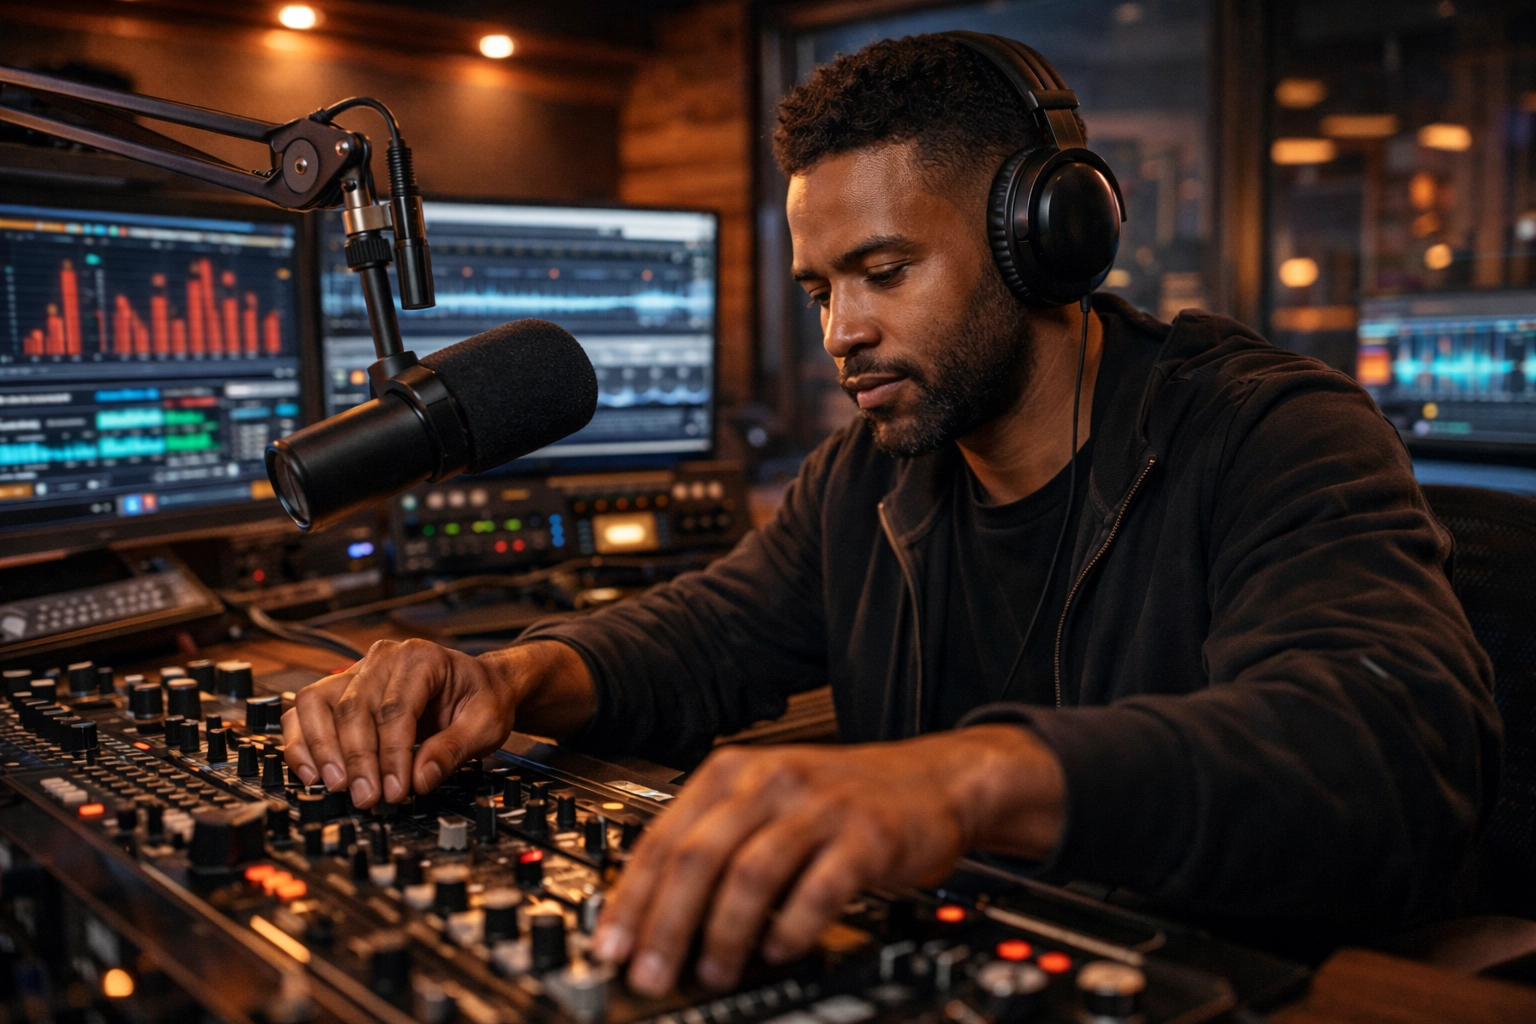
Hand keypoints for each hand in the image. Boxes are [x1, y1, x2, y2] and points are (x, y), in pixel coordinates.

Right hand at [281, 638, 592, 807]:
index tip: (395, 790)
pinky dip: (303, 741)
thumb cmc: (482, 698)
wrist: (479, 684)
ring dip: (322, 750)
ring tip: (338, 787)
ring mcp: (357, 671)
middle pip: (354, 708)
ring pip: (319, 704)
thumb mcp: (486, 724)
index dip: (391, 754)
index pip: (395, 708)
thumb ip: (454, 749)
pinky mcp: (341, 690)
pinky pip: (307, 711)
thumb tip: (420, 779)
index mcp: (422, 658)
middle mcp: (384, 658)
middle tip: (367, 798)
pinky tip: (312, 772)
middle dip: (358, 760)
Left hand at [592, 724, 1064, 995]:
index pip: (663, 837)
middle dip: (665, 924)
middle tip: (650, 973)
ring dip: (723, 932)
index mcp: (733, 773)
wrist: (935, 778)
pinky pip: (818, 887)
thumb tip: (652, 915)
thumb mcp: (768, 804)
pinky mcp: (865, 835)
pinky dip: (791, 925)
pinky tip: (779, 950)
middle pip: (698, 856)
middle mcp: (771, 781)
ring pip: (750, 873)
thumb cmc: (844, 801)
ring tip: (713, 971)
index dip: (631, 898)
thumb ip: (714, 844)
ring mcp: (819, 806)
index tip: (610, 947)